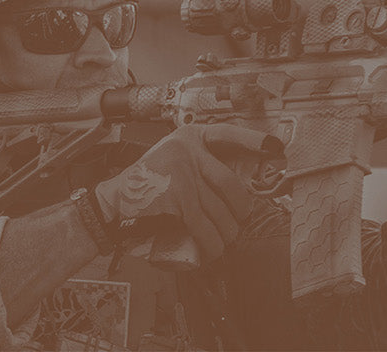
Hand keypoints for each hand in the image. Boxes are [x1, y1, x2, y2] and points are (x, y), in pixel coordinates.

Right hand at [93, 124, 283, 263]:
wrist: (112, 201)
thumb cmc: (145, 184)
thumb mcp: (170, 158)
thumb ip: (196, 162)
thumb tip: (234, 188)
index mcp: (188, 137)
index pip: (227, 134)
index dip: (252, 141)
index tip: (274, 146)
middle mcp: (188, 151)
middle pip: (232, 185)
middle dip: (240, 211)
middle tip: (236, 222)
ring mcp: (184, 173)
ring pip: (221, 211)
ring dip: (226, 234)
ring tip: (222, 241)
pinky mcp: (179, 198)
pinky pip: (205, 226)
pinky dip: (212, 243)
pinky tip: (213, 251)